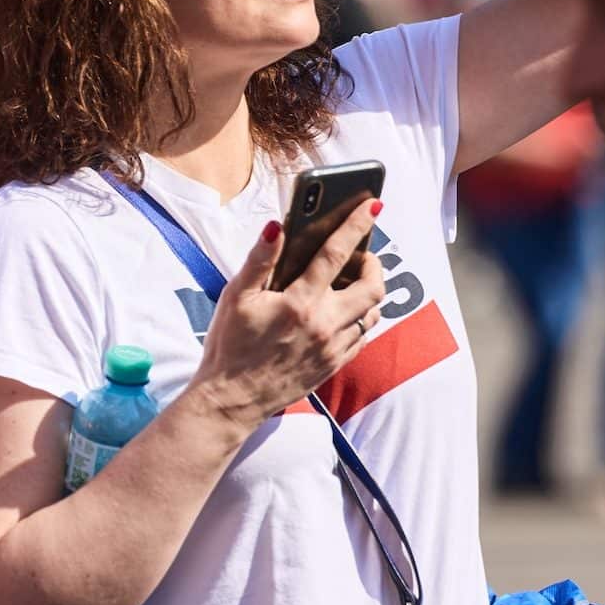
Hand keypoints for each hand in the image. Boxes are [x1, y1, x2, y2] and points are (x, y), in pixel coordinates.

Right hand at [186, 199, 386, 431]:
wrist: (231, 399)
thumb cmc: (229, 345)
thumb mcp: (235, 297)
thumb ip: (260, 260)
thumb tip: (278, 226)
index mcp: (299, 303)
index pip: (336, 254)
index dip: (356, 225)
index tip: (372, 205)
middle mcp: (324, 325)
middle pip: (372, 287)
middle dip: (375, 264)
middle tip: (364, 253)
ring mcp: (333, 348)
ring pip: (372, 313)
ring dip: (370, 292)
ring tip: (355, 280)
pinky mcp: (334, 365)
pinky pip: (363, 337)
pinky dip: (362, 318)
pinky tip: (345, 311)